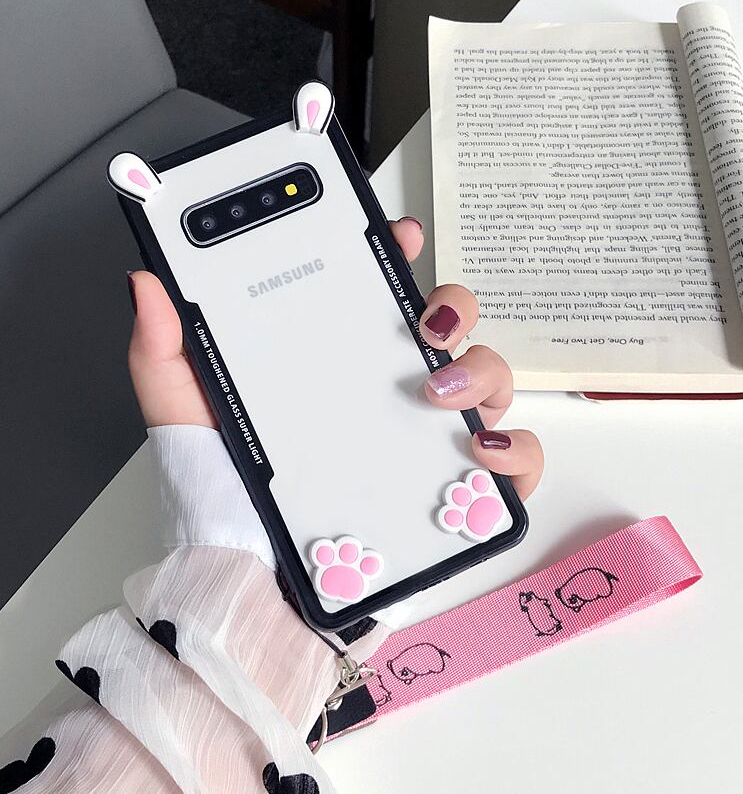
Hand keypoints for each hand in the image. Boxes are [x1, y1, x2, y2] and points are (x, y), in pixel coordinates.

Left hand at [127, 217, 542, 498]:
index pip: (380, 295)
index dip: (397, 254)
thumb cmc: (224, 497)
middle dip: (453, 307)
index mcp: (338, 365)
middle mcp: (390, 396)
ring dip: (483, 371)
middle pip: (448, 328)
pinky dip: (516, 449)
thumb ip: (164, 351)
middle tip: (422, 325)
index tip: (397, 234)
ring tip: (437, 392)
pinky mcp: (456, 493)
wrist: (254, 583)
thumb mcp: (186, 418)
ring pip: (489, 381)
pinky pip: (513, 462)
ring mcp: (427, 441)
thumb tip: (149, 283)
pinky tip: (481, 450)